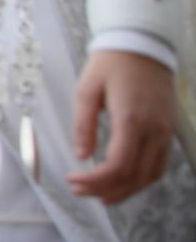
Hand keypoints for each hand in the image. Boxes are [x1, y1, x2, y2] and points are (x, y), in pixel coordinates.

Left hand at [69, 49, 174, 203]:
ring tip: (100, 195)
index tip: (73, 181)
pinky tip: (124, 183)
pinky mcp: (167, 130)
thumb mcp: (87, 89)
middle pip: (135, 176)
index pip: (118, 164)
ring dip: (126, 190)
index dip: (95, 180)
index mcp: (131, 118)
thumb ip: (84, 125)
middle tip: (80, 191)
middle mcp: (153, 129)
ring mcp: (164, 131)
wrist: (142, 45)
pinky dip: (142, 179)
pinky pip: (160, 164)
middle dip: (106, 189)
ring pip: (151, 175)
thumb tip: (81, 156)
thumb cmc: (111, 64)